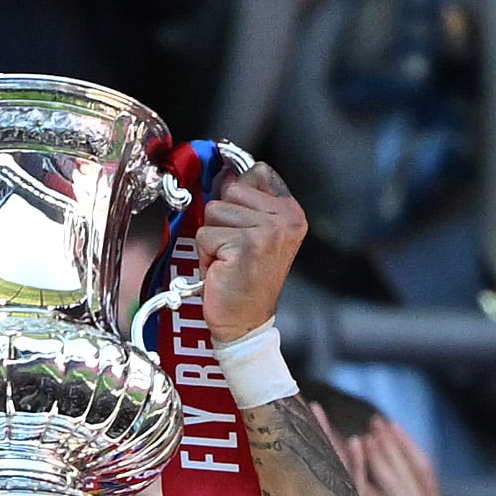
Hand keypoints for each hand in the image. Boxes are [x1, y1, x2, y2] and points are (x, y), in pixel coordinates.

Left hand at [195, 162, 307, 345]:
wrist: (245, 324)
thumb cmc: (245, 281)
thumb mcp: (256, 234)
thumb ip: (247, 202)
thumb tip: (228, 173)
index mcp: (291, 211)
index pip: (257, 172)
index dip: (238, 197)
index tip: (243, 226)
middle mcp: (285, 218)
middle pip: (229, 191)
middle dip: (222, 221)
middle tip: (233, 251)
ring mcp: (267, 230)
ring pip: (213, 211)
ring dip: (212, 238)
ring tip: (228, 260)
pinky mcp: (244, 245)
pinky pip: (204, 234)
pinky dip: (205, 254)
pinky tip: (222, 270)